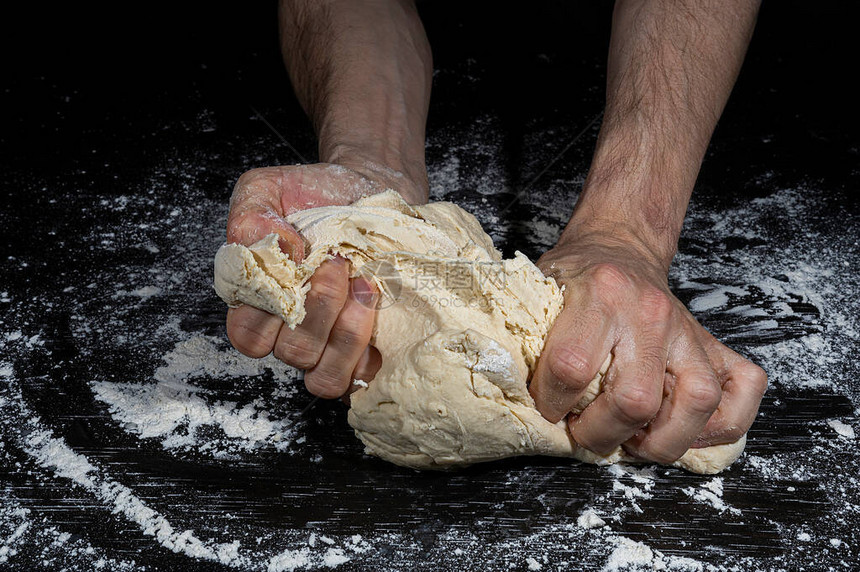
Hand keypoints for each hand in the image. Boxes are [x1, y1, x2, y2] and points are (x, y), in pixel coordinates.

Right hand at [225, 163, 417, 398]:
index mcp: (258, 303)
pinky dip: (369, 352)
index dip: (270, 310)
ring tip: (363, 286)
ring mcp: (329, 346)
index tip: (297, 263)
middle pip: (292, 352)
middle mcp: (290, 331)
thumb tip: (277, 251)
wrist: (367, 190)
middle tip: (338, 263)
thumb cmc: (312, 195)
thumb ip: (250, 217)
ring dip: (347, 334)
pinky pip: (360, 379)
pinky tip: (377, 309)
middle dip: (319, 308)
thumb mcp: (267, 188)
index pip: (248, 335)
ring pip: (325, 375)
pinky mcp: (365, 351)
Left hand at [529, 232, 766, 463]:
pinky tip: (685, 432)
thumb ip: (533, 341)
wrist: (617, 245)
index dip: (551, 402)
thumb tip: (521, 401)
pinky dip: (721, 425)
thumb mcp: (541, 292)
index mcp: (599, 294)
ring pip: (696, 401)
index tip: (547, 409)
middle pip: (635, 398)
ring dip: (662, 440)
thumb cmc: (577, 275)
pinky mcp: (712, 342)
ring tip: (634, 442)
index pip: (571, 367)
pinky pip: (742, 389)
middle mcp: (649, 312)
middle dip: (601, 433)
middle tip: (585, 433)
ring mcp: (687, 328)